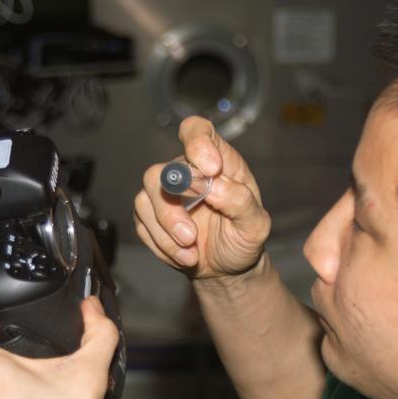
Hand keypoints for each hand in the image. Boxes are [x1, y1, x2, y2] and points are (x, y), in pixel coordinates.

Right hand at [134, 116, 271, 280]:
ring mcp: (164, 193)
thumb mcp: (255, 225)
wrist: (227, 267)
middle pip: (162, 171)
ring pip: (145, 199)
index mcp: (217, 161)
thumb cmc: (243, 237)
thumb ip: (241, 202)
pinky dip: (163, 245)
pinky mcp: (149, 216)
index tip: (211, 169)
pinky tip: (184, 256)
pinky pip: (142, 225)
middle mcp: (186, 172)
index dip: (198, 142)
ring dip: (166, 231)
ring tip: (191, 254)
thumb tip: (214, 185)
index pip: (197, 131)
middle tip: (190, 236)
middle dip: (172, 208)